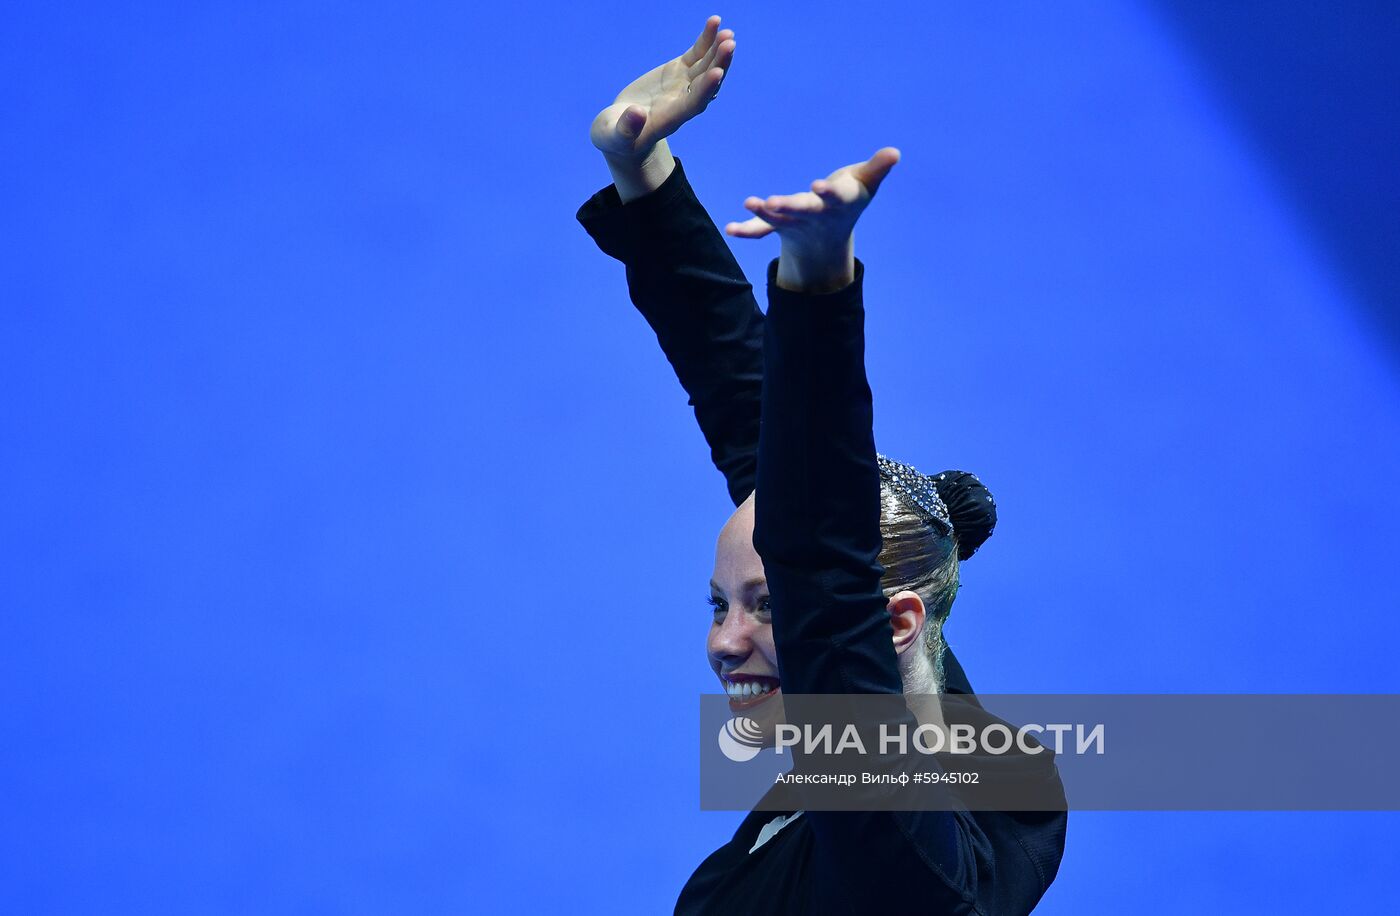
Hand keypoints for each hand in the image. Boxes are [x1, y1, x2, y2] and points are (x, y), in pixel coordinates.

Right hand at [589, 15, 736, 160]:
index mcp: (671, 119)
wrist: (624, 130)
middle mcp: (684, 101)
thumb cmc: (617, 138)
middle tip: (729, 44)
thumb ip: (626, 129)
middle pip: (706, 83)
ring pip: (706, 66)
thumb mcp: (616, 137)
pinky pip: (696, 54)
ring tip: (728, 32)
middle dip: (718, 64)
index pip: (693, 104)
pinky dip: (706, 40)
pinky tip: (715, 22)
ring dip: (717, 50)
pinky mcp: (679, 71)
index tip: (717, 73)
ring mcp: (684, 84)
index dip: (705, 90)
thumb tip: (636, 114)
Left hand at [725, 148, 901, 291]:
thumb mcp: (865, 184)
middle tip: (773, 202)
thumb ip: (877, 168)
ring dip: (764, 214)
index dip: (828, 193)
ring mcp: (796, 223)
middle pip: (803, 211)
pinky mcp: (778, 226)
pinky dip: (747, 231)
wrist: (829, 237)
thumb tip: (895, 152)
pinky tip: (730, 229)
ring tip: (751, 203)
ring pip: (779, 221)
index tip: (819, 186)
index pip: (835, 198)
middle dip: (789, 207)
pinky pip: (761, 231)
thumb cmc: (850, 198)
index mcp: (839, 203)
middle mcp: (816, 216)